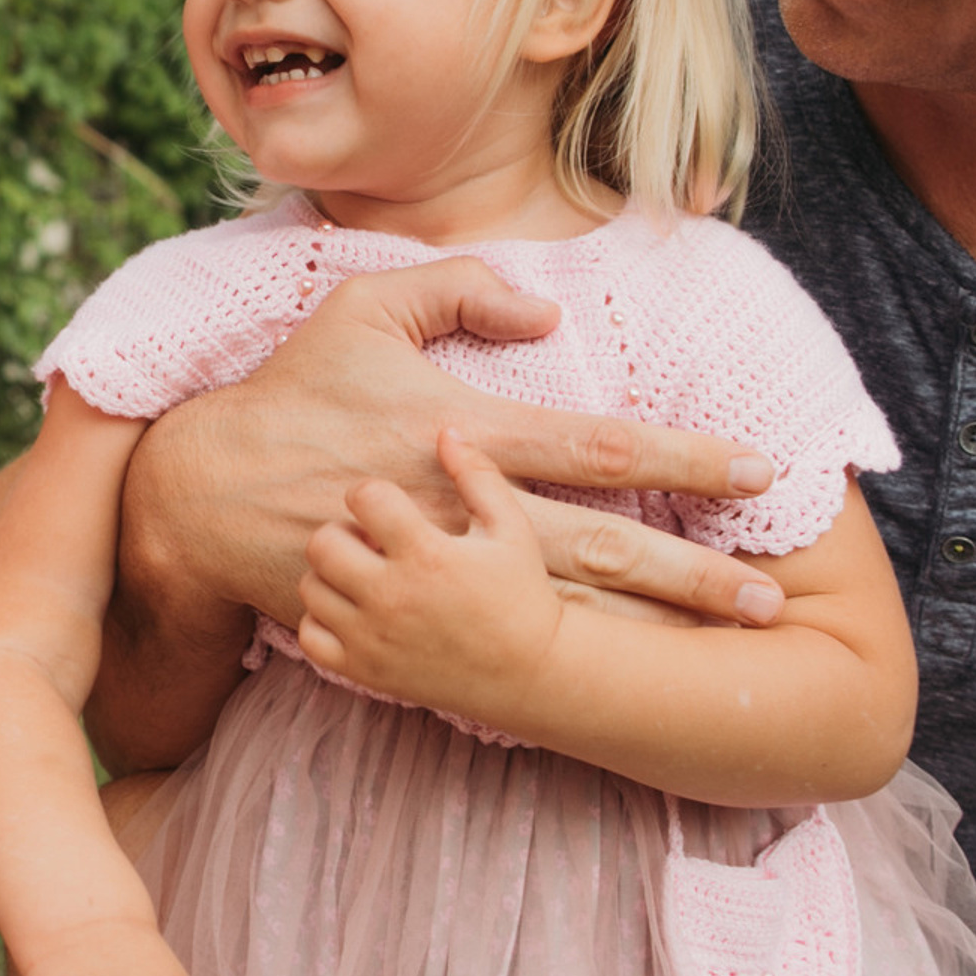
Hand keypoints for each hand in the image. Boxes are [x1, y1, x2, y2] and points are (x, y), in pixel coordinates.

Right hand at [124, 259, 783, 632]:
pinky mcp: (409, 613)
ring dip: (649, 629)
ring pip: (563, 608)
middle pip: (605, 546)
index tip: (761, 470)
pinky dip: (565, 664)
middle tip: (774, 599)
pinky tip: (620, 687)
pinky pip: (499, 644)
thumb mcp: (360, 310)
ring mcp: (438, 570)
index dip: (688, 458)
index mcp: (465, 430)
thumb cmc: (287, 393)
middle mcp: (464, 508)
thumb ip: (455, 288)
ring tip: (723, 651)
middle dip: (696, 573)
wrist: (200, 493)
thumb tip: (548, 308)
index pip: (602, 447)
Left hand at [296, 428, 565, 727]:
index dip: (372, 494)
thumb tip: (446, 430)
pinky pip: (309, 636)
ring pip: (310, 588)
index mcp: (427, 555)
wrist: (531, 674)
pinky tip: (353, 611)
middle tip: (369, 541)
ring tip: (363, 575)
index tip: (388, 507)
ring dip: (331, 574)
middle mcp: (392, 597)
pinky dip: (322, 620)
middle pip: (323, 543)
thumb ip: (477, 475)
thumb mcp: (510, 528)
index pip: (364, 498)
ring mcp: (373, 638)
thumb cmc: (521, 594)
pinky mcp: (364, 671)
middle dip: (342, 533)